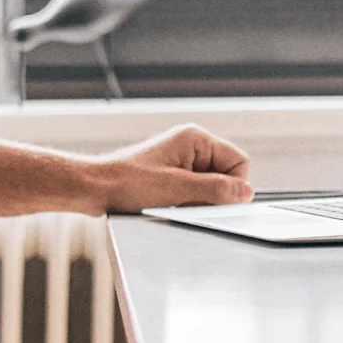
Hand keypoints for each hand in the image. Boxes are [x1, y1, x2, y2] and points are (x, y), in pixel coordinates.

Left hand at [82, 125, 252, 214]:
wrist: (95, 188)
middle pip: (226, 175)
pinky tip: (167, 203)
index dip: (231, 186)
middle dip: (211, 194)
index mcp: (195, 138)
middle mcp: (191, 145)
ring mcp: (182, 159)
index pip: (238, 162)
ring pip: (210, 186)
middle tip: (184, 201)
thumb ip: (216, 189)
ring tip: (170, 201)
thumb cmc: (127, 183)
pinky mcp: (173, 173)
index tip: (213, 201)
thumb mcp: (177, 189)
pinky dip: (186, 202)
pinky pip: (194, 191)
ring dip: (196, 200)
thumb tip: (247, 193)